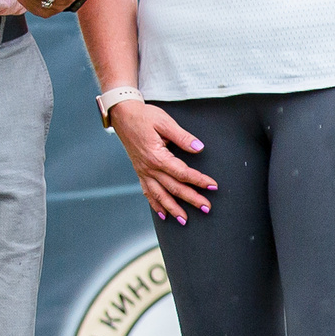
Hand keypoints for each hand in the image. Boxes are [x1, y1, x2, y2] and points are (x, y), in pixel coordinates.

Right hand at [110, 100, 214, 225]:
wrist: (122, 115)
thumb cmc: (144, 116)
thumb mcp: (165, 122)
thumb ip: (182, 137)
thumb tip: (198, 148)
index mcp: (157, 156)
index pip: (182, 173)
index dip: (199, 180)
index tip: (212, 186)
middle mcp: (149, 168)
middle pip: (174, 188)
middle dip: (191, 199)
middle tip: (206, 208)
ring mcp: (143, 172)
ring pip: (160, 195)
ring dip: (173, 209)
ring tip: (185, 220)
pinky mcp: (140, 171)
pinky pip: (147, 192)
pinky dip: (155, 204)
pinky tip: (163, 214)